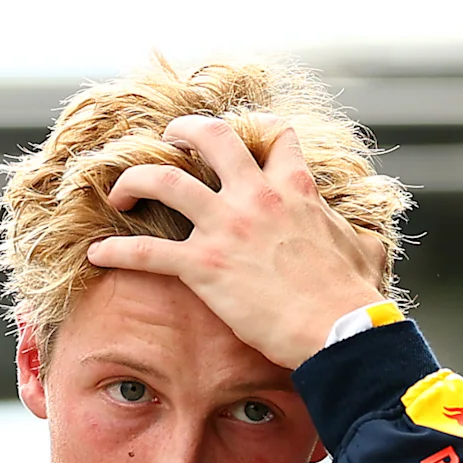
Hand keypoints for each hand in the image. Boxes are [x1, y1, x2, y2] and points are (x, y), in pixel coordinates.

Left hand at [85, 116, 387, 369]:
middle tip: (168, 140)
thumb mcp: (364, 251)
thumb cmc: (354, 297)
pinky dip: (116, 252)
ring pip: (164, 180)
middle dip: (182, 132)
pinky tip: (97, 255)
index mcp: (295, 188)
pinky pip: (145, 251)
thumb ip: (357, 237)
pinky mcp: (204, 265)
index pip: (275, 136)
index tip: (244, 138)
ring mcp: (226, 227)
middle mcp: (256, 196)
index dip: (257, 131)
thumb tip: (366, 242)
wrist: (340, 331)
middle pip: (210, 138)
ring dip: (134, 180)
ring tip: (120, 191)